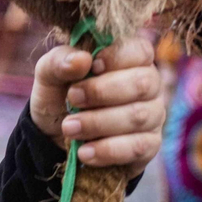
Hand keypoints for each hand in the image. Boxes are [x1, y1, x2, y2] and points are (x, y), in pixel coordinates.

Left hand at [29, 37, 164, 179]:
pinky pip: (138, 147)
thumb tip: (82, 59)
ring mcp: (152, 115)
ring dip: (98, 123)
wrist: (55, 137)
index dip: (115, 57)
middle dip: (102, 91)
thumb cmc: (59, 96)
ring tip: (69, 128)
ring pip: (139, 116)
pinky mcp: (149, 145)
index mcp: (128, 59)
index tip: (89, 68)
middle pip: (143, 83)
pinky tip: (84, 151)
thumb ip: (58, 62)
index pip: (139, 49)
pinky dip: (108, 150)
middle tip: (72, 99)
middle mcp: (148, 85)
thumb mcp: (49, 76)